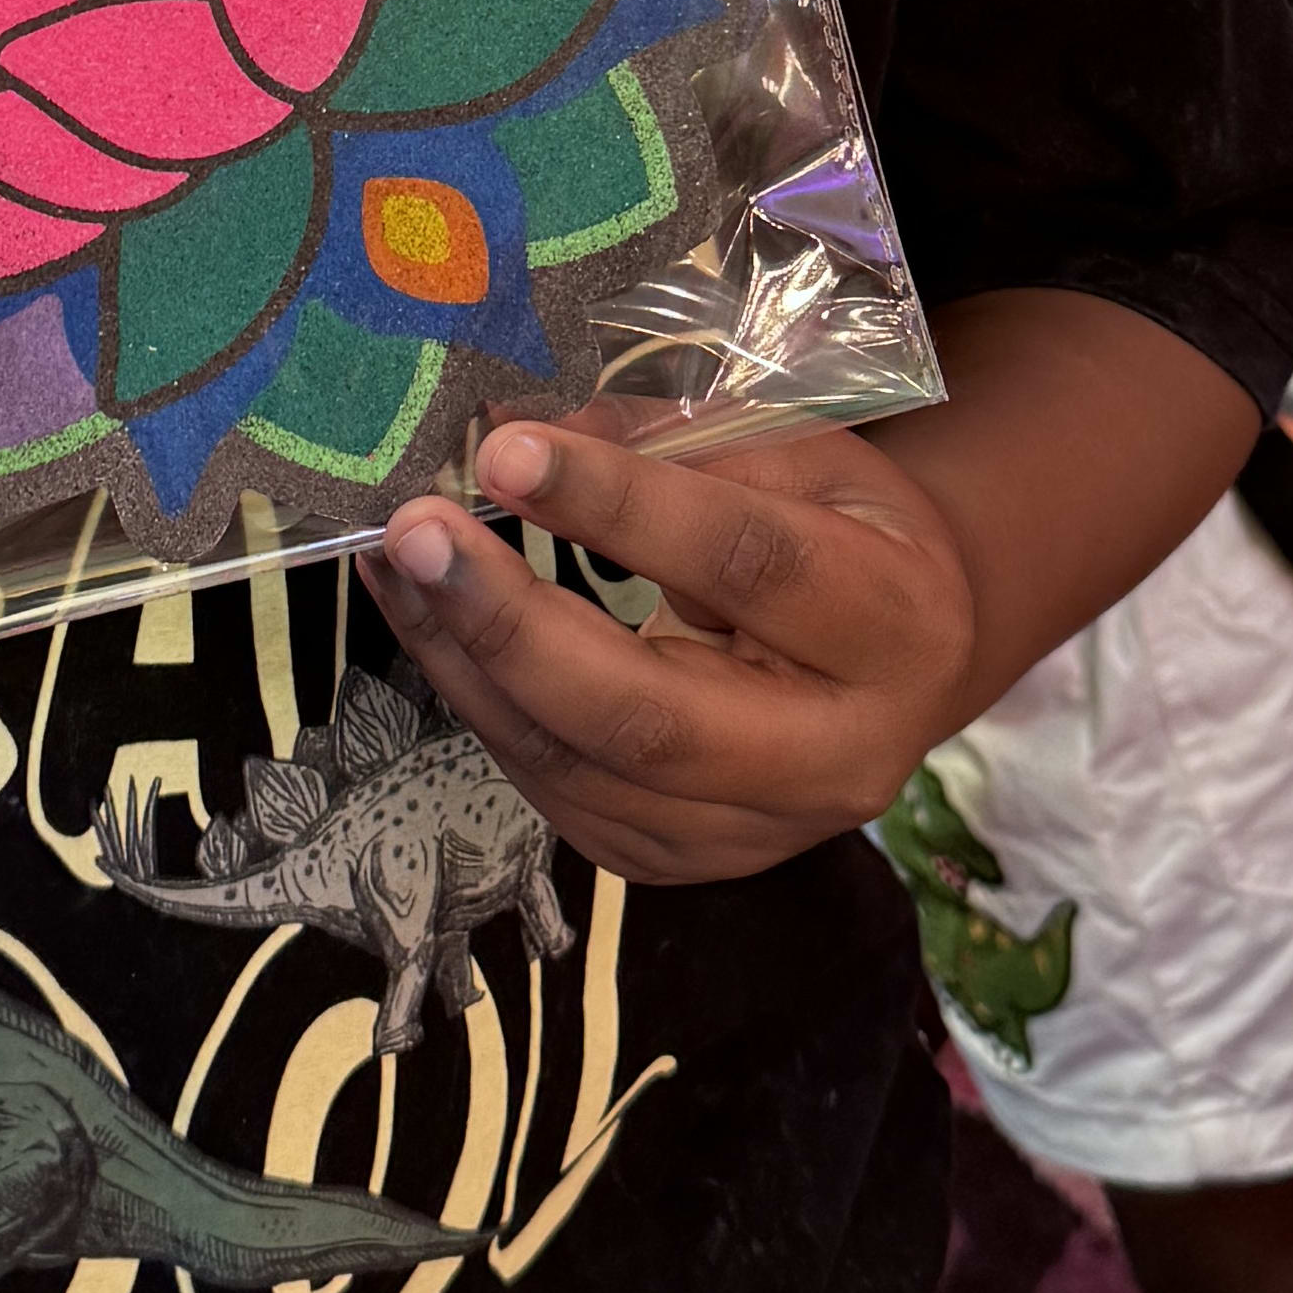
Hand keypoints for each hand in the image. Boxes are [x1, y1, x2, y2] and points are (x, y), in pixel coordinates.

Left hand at [355, 410, 981, 885]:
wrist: (899, 665)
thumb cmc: (847, 534)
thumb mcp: (805, 456)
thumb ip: (677, 442)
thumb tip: (522, 433)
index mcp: (894, 630)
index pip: (746, 567)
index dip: (618, 508)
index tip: (506, 451)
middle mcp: (835, 760)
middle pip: (648, 716)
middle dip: (510, 623)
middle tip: (415, 530)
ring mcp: (749, 832)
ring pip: (577, 764)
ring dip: (463, 659)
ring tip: (393, 559)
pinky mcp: (675, 858)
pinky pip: (553, 786)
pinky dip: (478, 699)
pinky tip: (429, 620)